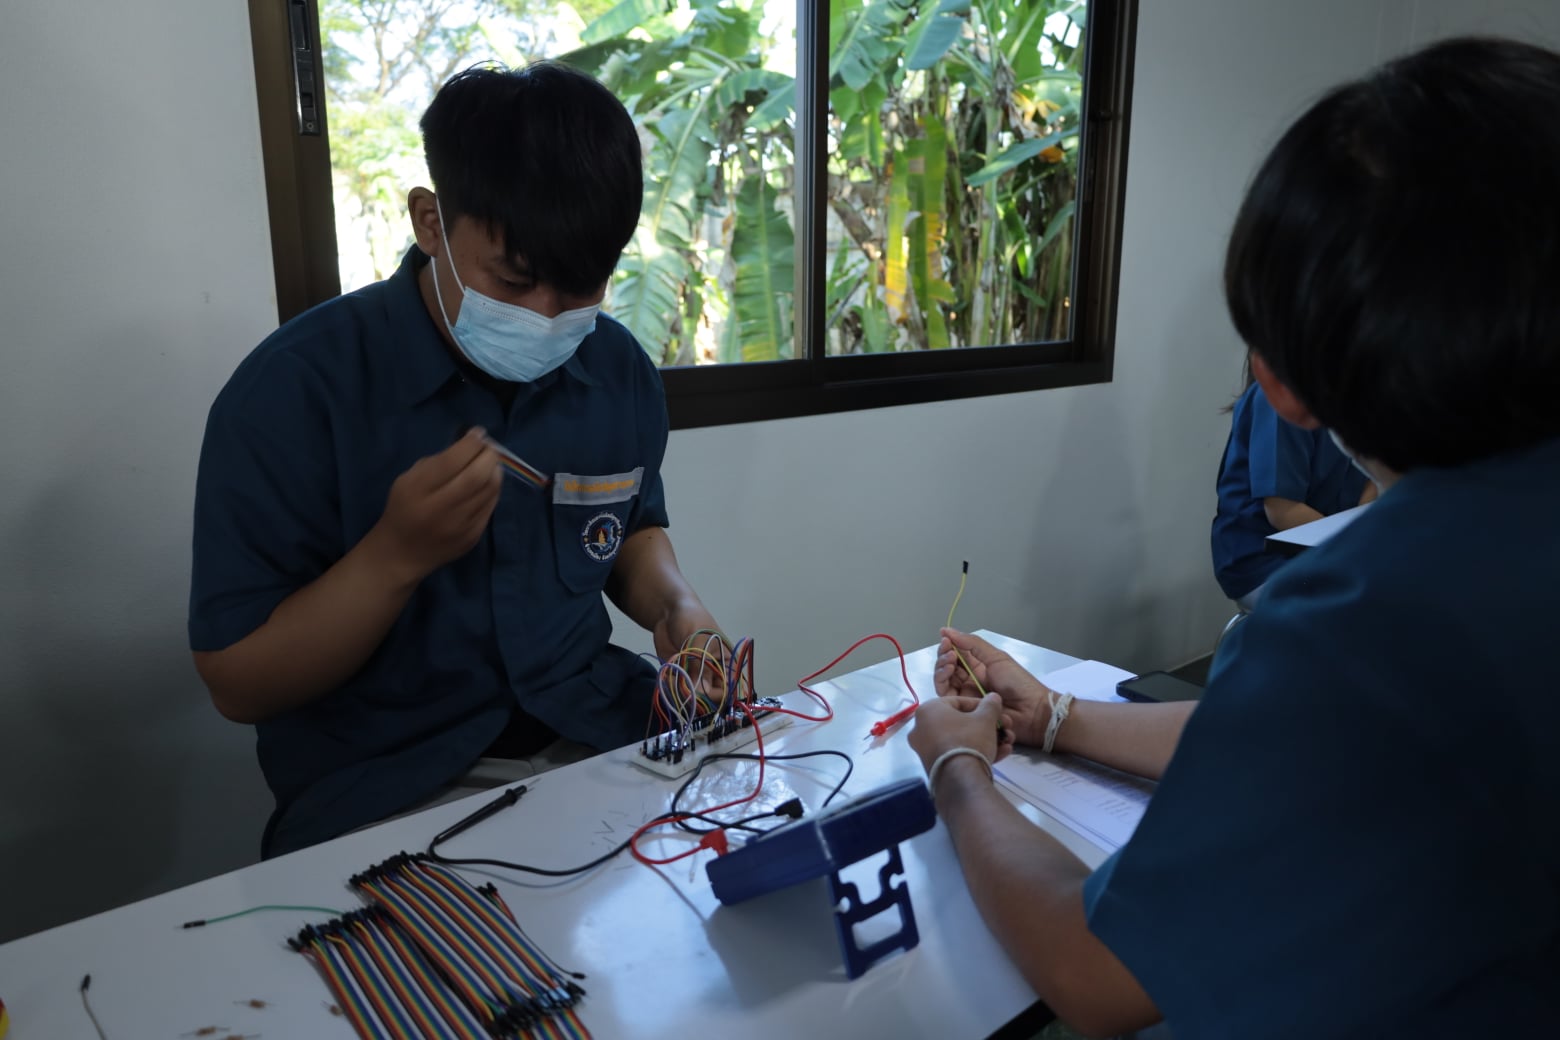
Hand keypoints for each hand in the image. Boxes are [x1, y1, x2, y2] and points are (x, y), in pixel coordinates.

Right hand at [367, 428, 501, 584]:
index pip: (452, 461)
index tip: (478, 433)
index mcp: (418, 490)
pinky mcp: (473, 537)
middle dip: (489, 455)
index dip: (471, 443)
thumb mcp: (408, 480)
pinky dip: (493, 489)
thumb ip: (436, 462)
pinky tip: (488, 483)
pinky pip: (491, 506)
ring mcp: (460, 526)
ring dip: (495, 470)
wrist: (402, 553)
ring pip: (490, 490)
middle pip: (477, 475)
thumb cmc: (404, 508)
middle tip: (489, 447)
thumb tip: (469, 445)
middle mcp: (441, 508)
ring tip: (491, 462)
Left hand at [655, 604, 729, 697]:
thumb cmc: (692, 621)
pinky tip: (668, 674)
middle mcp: (713, 673)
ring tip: (674, 676)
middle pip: (710, 696)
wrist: (669, 612)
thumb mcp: (699, 644)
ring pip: (692, 695)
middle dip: (697, 695)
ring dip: (682, 690)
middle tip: (685, 685)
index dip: (717, 696)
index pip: (728, 689)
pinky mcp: (680, 675)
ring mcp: (696, 675)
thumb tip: (700, 693)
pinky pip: (677, 689)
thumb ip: (700, 668)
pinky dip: (671, 686)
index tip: (702, 693)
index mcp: (726, 664)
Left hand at [909, 693, 1012, 770]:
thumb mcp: (985, 718)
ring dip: (986, 740)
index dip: (981, 706)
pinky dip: (975, 752)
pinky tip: (999, 755)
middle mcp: (921, 728)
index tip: (995, 711)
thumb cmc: (969, 739)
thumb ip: (990, 704)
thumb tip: (993, 697)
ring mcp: (925, 749)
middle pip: (961, 723)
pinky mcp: (933, 766)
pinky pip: (956, 754)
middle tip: (1003, 729)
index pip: (959, 702)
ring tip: (1006, 744)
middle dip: (986, 726)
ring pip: (961, 739)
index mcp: (928, 710)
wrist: (960, 779)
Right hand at [935, 628, 1056, 747]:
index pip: (956, 654)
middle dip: (943, 655)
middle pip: (946, 667)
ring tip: (950, 661)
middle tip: (948, 650)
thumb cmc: (1017, 682)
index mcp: (978, 667)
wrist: (1031, 710)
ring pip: (942, 680)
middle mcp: (968, 680)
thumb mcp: (996, 658)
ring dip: (941, 667)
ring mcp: (964, 694)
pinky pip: (945, 695)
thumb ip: (972, 644)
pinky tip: (949, 672)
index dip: (948, 646)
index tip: (946, 638)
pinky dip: (941, 681)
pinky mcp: (961, 708)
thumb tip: (947, 630)